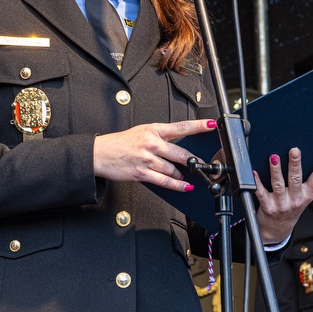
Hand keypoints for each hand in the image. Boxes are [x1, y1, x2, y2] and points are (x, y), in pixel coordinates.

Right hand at [93, 119, 215, 190]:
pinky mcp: (142, 173)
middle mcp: (152, 143)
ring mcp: (147, 159)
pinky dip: (177, 185)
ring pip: (174, 169)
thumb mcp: (143, 131)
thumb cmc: (122, 142)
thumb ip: (162, 135)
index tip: (212, 124)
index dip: (199, 125)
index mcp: (153, 129)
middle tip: (203, 163)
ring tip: (186, 175)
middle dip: (195, 160)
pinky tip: (184, 186)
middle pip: (181, 153)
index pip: (181, 127)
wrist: (100, 153)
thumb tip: (180, 141)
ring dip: (182, 174)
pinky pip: (164, 181)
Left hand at [254, 147, 312, 244]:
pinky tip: (254, 173)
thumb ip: (305, 181)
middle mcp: (295, 200)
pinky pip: (261, 193)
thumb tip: (303, 157)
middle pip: (295, 179)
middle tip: (295, 150)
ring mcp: (281, 204)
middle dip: (295, 163)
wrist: (277, 230)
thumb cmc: (290, 208)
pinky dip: (257, 183)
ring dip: (276, 170)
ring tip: (274, 158)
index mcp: (306, 195)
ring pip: (278, 184)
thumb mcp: (303, 197)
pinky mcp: (268, 207)